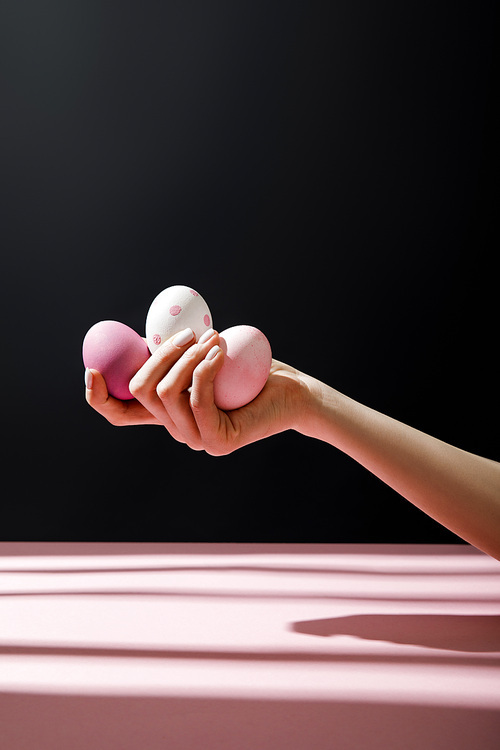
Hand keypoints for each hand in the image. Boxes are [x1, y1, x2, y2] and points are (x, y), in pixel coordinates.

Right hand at [85, 329, 306, 454]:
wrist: (291, 390)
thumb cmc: (249, 367)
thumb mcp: (204, 351)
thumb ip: (177, 349)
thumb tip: (146, 331)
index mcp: (168, 411)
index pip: (120, 414)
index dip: (99, 397)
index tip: (92, 369)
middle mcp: (177, 429)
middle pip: (142, 392)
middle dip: (160, 355)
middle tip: (188, 334)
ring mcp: (197, 439)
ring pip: (167, 394)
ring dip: (187, 357)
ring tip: (214, 338)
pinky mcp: (219, 441)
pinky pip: (198, 399)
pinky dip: (205, 368)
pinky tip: (220, 351)